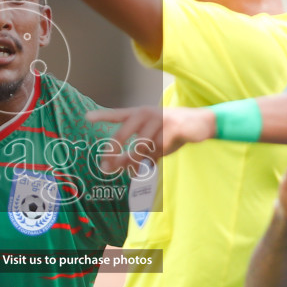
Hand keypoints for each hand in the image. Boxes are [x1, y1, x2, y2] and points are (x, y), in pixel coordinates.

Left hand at [87, 105, 214, 173]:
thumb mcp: (151, 142)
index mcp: (139, 113)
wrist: (199, 123)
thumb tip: (119, 168)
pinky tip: (159, 157)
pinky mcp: (172, 128)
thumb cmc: (171, 132)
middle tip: (105, 167)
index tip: (87, 118)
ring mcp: (159, 119)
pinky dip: (156, 159)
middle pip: (121, 135)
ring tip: (135, 172)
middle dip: (113, 153)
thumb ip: (135, 152)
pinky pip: (158, 151)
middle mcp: (146, 113)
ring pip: (140, 148)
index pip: (117, 114)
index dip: (102, 116)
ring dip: (136, 163)